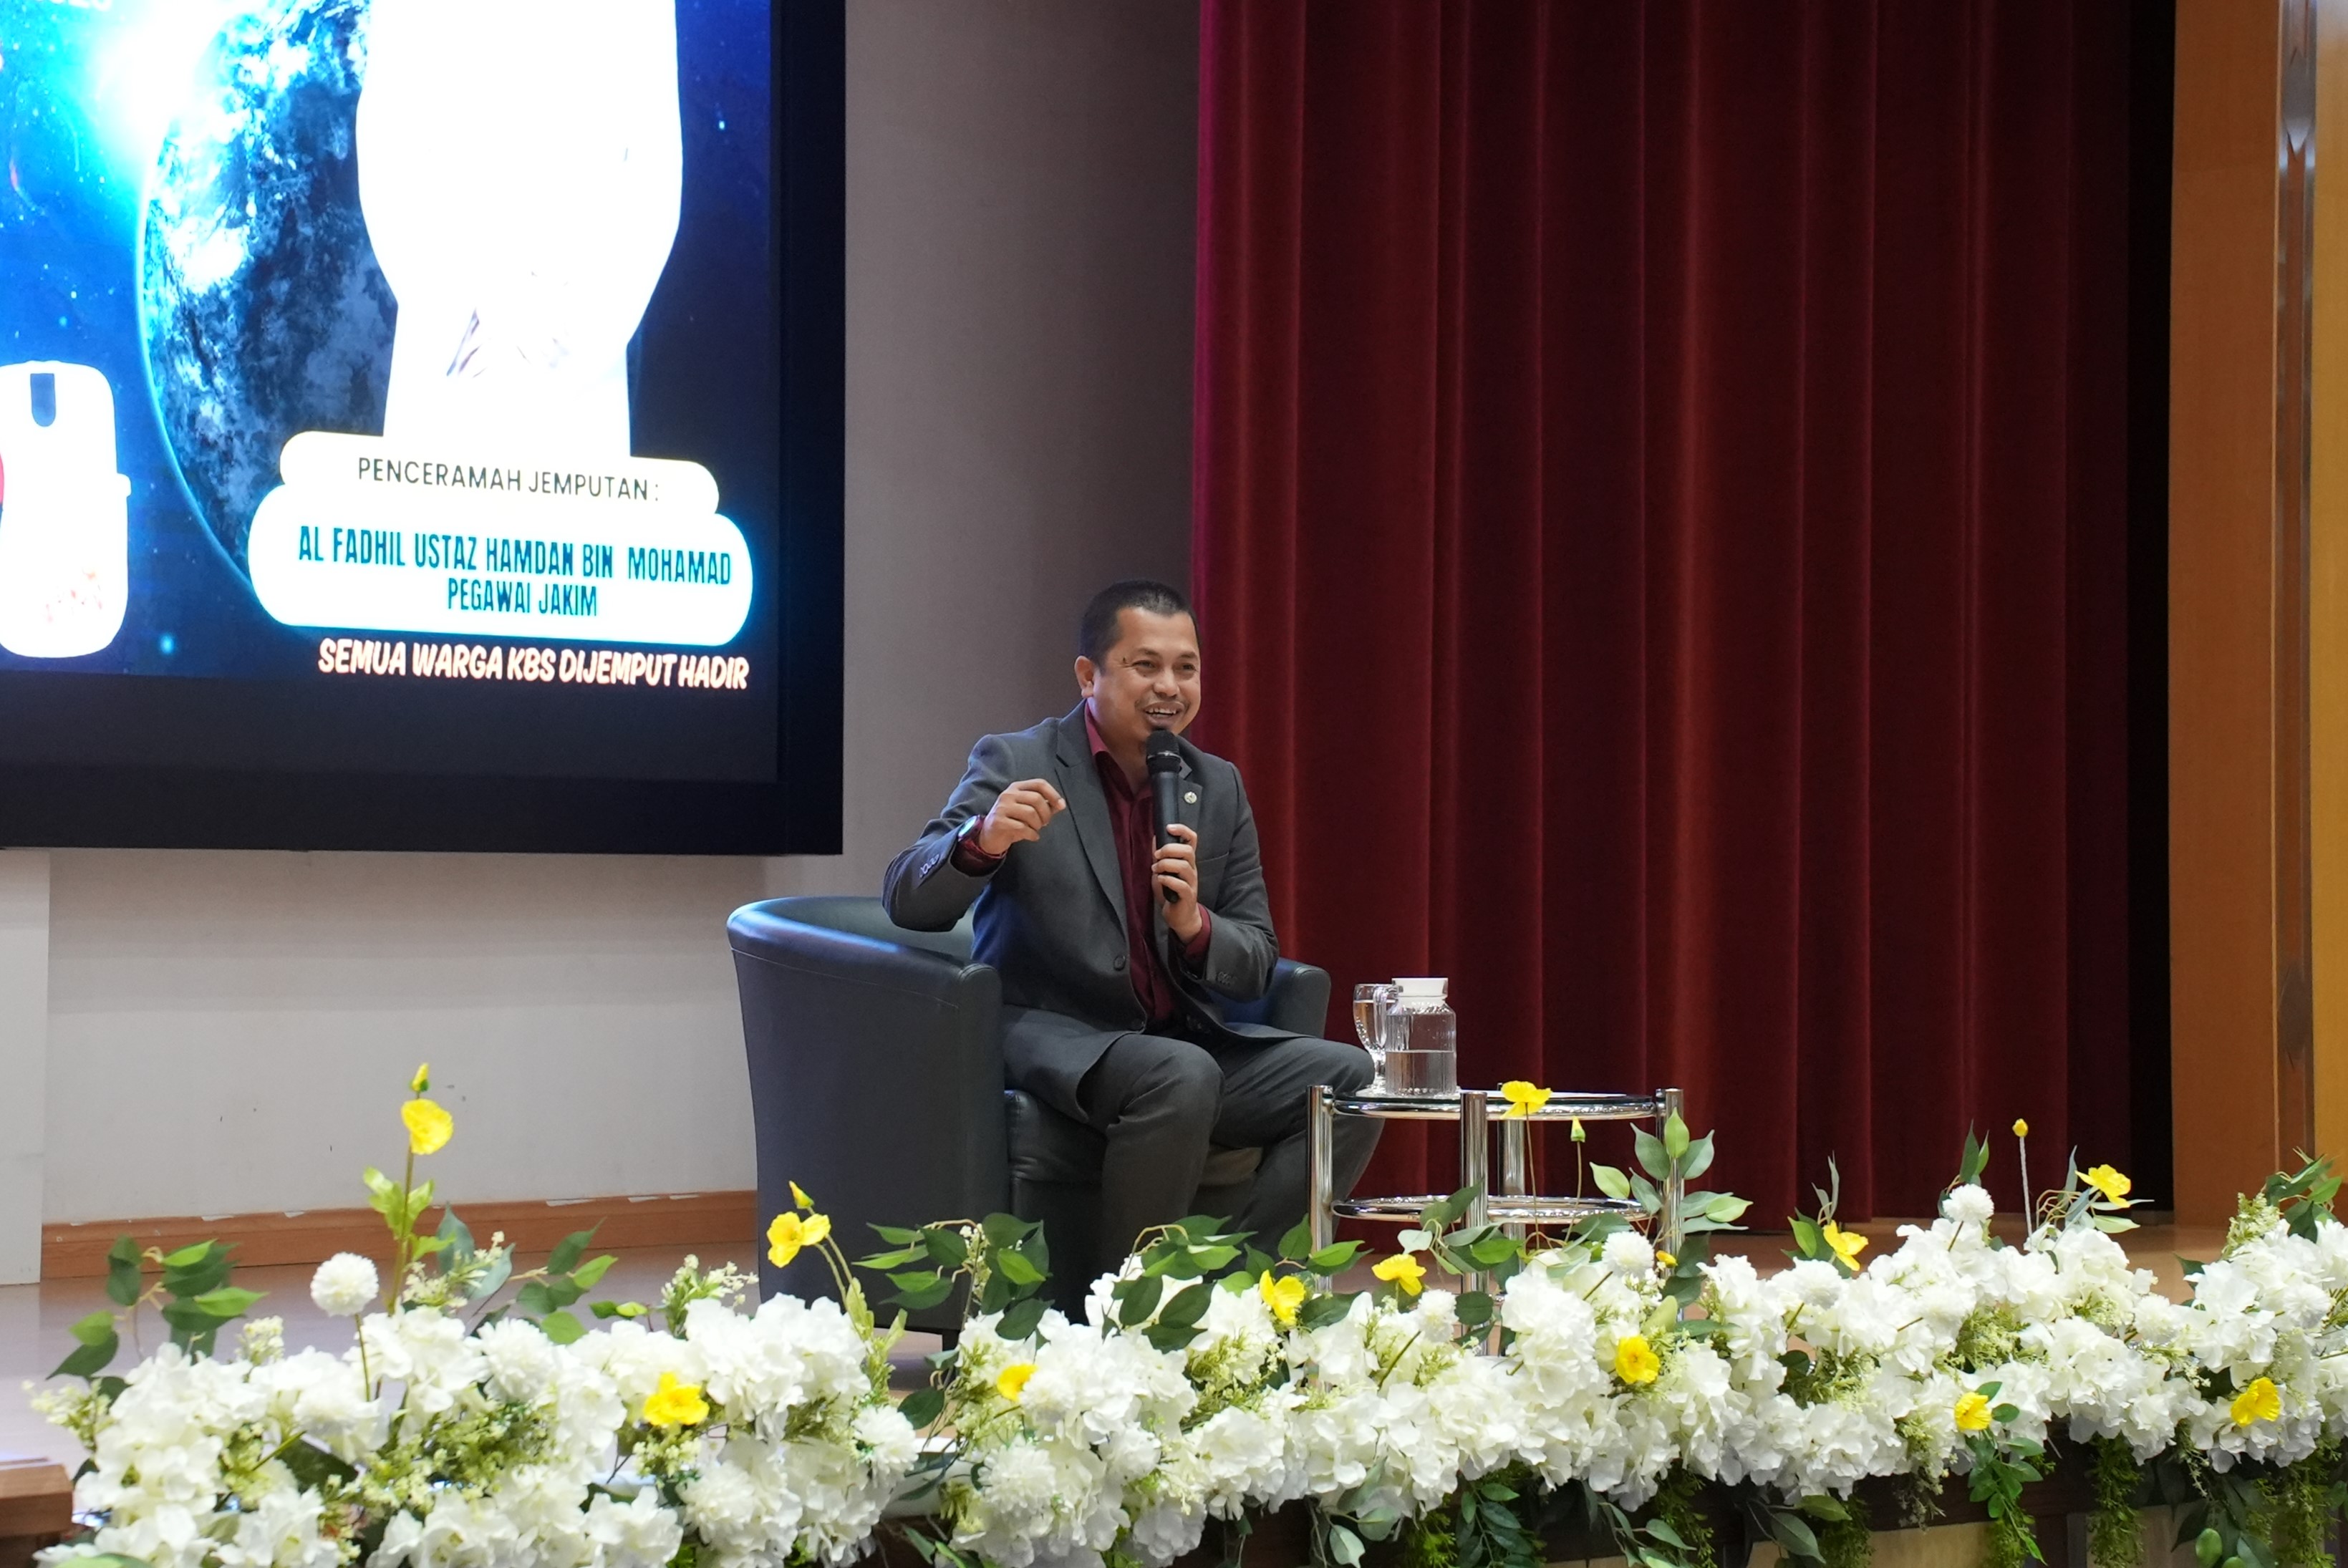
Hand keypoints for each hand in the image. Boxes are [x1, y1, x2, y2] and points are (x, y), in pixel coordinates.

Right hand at [976, 778, 1067, 856]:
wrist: (990, 835)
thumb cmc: (1012, 821)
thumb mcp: (1028, 810)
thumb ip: (1044, 806)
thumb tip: (1061, 804)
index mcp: (1017, 787)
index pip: (1039, 784)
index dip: (1053, 794)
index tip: (1061, 805)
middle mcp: (1008, 794)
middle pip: (1037, 799)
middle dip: (1046, 814)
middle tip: (1045, 823)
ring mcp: (1002, 807)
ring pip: (1030, 813)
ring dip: (1038, 825)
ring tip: (1036, 829)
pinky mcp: (999, 821)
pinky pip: (1022, 827)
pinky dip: (1032, 834)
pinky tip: (1032, 836)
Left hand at [1155, 822, 1203, 942]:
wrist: (1181, 917)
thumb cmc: (1172, 892)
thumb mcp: (1163, 871)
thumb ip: (1159, 857)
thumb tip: (1154, 839)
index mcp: (1187, 861)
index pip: (1192, 839)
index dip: (1183, 830)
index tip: (1169, 828)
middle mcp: (1192, 869)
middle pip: (1188, 851)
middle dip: (1169, 849)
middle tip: (1157, 856)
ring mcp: (1192, 883)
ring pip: (1184, 866)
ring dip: (1166, 865)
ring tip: (1155, 869)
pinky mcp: (1188, 896)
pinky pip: (1181, 885)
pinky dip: (1168, 880)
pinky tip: (1160, 880)